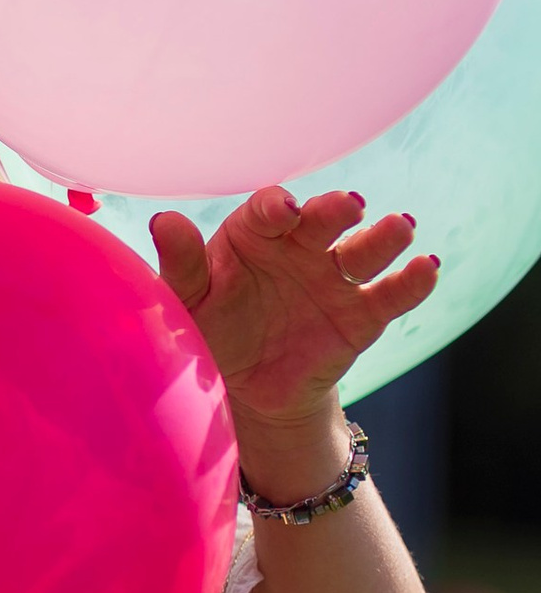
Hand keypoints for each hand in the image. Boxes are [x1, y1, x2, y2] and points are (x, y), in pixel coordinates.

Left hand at [151, 187, 437, 493]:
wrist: (246, 387)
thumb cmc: (211, 327)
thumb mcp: (189, 301)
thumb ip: (181, 264)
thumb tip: (165, 221)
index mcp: (255, 235)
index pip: (267, 211)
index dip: (275, 207)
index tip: (282, 210)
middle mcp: (300, 247)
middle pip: (322, 221)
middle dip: (334, 211)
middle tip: (348, 205)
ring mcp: (335, 279)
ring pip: (364, 251)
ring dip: (384, 237)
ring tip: (400, 227)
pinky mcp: (362, 316)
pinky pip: (390, 295)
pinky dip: (412, 282)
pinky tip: (426, 268)